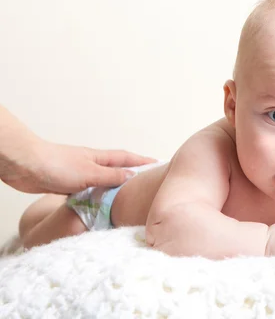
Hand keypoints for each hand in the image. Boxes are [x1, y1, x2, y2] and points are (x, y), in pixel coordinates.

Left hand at [2, 139, 155, 193]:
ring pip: (103, 181)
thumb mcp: (90, 172)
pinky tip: (99, 206)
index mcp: (99, 158)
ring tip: (129, 198)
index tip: (158, 164)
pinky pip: (89, 191)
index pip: (127, 158)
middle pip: (117, 169)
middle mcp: (92, 164)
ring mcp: (79, 174)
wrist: (25, 165)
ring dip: (115, 187)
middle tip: (147, 182)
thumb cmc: (56, 164)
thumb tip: (131, 176)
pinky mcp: (67, 184)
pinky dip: (97, 197)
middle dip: (132, 174)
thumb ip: (111, 176)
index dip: (143, 162)